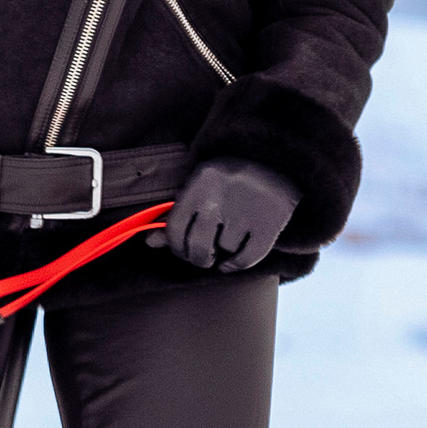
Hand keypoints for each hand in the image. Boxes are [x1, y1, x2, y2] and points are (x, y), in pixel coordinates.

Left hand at [161, 157, 297, 272]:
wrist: (276, 162)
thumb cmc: (229, 182)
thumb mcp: (201, 189)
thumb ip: (176, 215)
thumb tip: (150, 242)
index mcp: (199, 183)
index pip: (174, 229)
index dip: (176, 247)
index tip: (183, 251)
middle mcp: (219, 197)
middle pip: (197, 246)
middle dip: (198, 257)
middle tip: (204, 256)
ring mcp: (246, 210)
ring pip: (224, 250)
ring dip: (225, 251)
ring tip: (230, 236)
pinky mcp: (269, 224)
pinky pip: (246, 259)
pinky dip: (237, 264)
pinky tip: (233, 260)